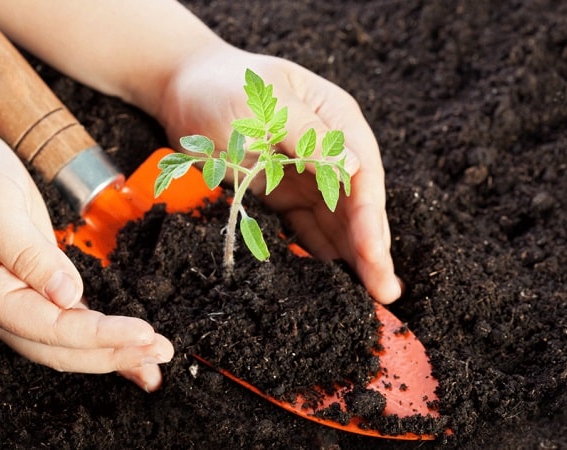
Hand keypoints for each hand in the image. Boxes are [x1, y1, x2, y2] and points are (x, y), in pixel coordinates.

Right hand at [0, 100, 172, 390]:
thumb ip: (29, 253)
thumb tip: (69, 295)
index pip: (49, 328)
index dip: (99, 335)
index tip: (142, 333)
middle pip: (60, 348)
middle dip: (114, 354)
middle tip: (160, 353)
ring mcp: (14, 299)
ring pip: (66, 342)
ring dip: (112, 353)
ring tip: (154, 360)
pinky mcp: (33, 286)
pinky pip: (70, 320)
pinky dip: (101, 335)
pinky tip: (128, 344)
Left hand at [157, 43, 402, 303]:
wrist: (182, 89)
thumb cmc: (222, 86)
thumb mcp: (265, 105)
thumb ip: (309, 135)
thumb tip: (355, 167)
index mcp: (336, 119)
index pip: (363, 174)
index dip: (369, 218)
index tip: (373, 255)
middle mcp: (331, 150)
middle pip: (358, 205)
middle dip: (372, 248)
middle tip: (385, 293)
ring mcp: (309, 174)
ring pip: (338, 222)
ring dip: (353, 258)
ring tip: (370, 298)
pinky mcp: (286, 193)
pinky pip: (309, 227)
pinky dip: (322, 253)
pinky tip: (334, 281)